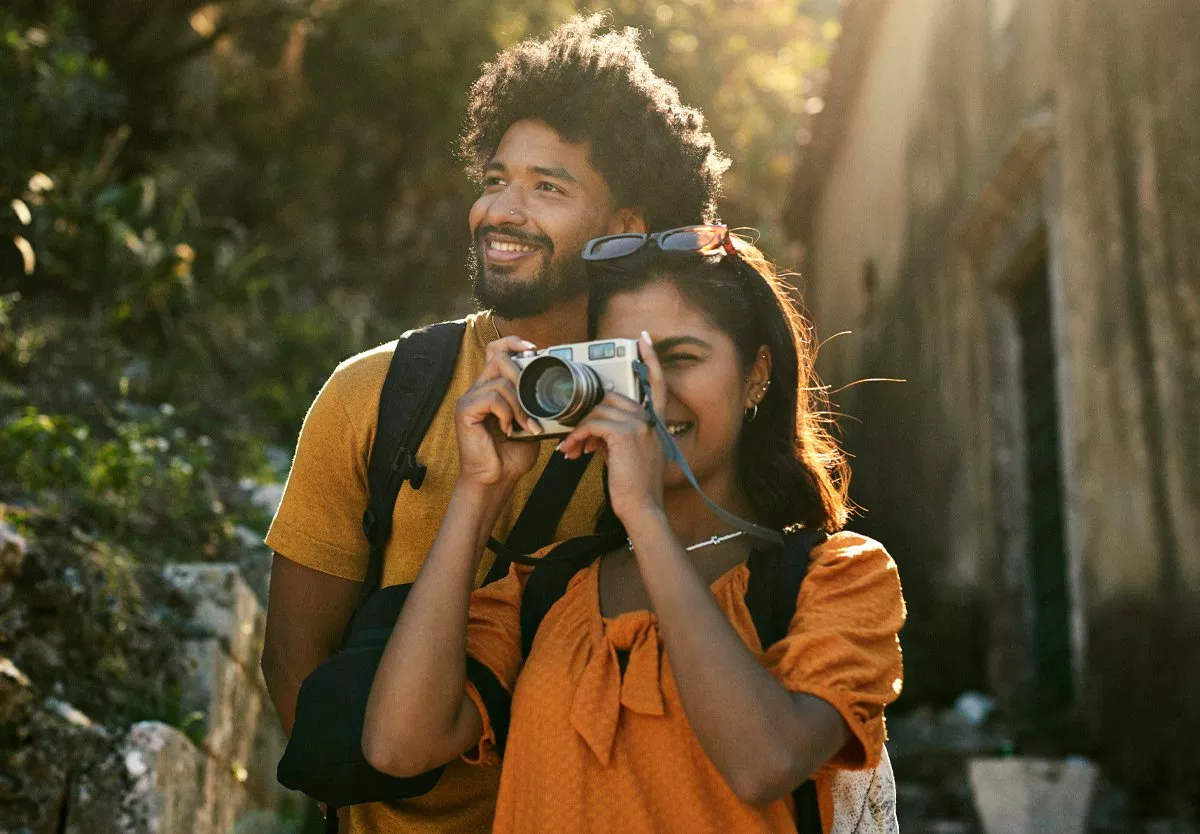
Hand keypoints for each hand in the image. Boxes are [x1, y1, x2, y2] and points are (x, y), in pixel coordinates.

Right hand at [455, 336, 541, 487]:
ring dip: (521, 405)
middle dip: (522, 375)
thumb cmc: (511, 456)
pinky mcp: (465, 410)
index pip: (496, 350)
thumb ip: (536, 405)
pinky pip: (493, 398)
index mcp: (493, 388)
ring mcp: (470, 399)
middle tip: (533, 400)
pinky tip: (508, 430)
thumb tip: (558, 391)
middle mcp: (478, 389)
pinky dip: (508, 413)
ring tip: (526, 426)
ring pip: (501, 381)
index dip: (513, 342)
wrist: (495, 480)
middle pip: (498, 357)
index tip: (534, 349)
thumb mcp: (531, 424)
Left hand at [557, 331, 667, 521]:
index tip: (643, 337)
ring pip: (598, 411)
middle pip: (611, 398)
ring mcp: (639, 426)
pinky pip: (591, 425)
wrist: (642, 509)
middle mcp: (650, 420)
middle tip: (574, 438)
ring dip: (578, 430)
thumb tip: (593, 428)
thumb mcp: (631, 455)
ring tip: (571, 450)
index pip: (657, 383)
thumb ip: (618, 434)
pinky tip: (572, 452)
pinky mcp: (624, 435)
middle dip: (588, 415)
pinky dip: (577, 437)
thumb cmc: (634, 487)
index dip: (650, 359)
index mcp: (655, 423)